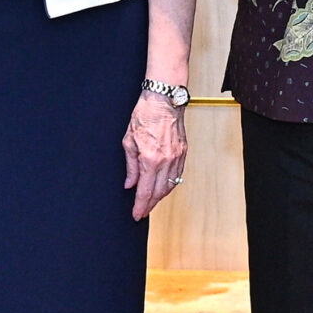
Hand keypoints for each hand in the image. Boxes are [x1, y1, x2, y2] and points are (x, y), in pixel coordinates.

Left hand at [122, 90, 188, 219]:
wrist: (164, 98)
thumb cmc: (146, 114)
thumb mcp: (129, 140)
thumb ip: (130, 166)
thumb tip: (130, 183)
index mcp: (150, 158)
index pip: (145, 191)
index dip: (140, 206)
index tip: (136, 214)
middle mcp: (166, 160)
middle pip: (159, 192)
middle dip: (150, 205)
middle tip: (142, 211)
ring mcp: (177, 157)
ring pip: (170, 186)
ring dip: (160, 197)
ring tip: (151, 202)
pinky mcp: (183, 152)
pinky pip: (177, 175)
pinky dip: (170, 185)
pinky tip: (163, 188)